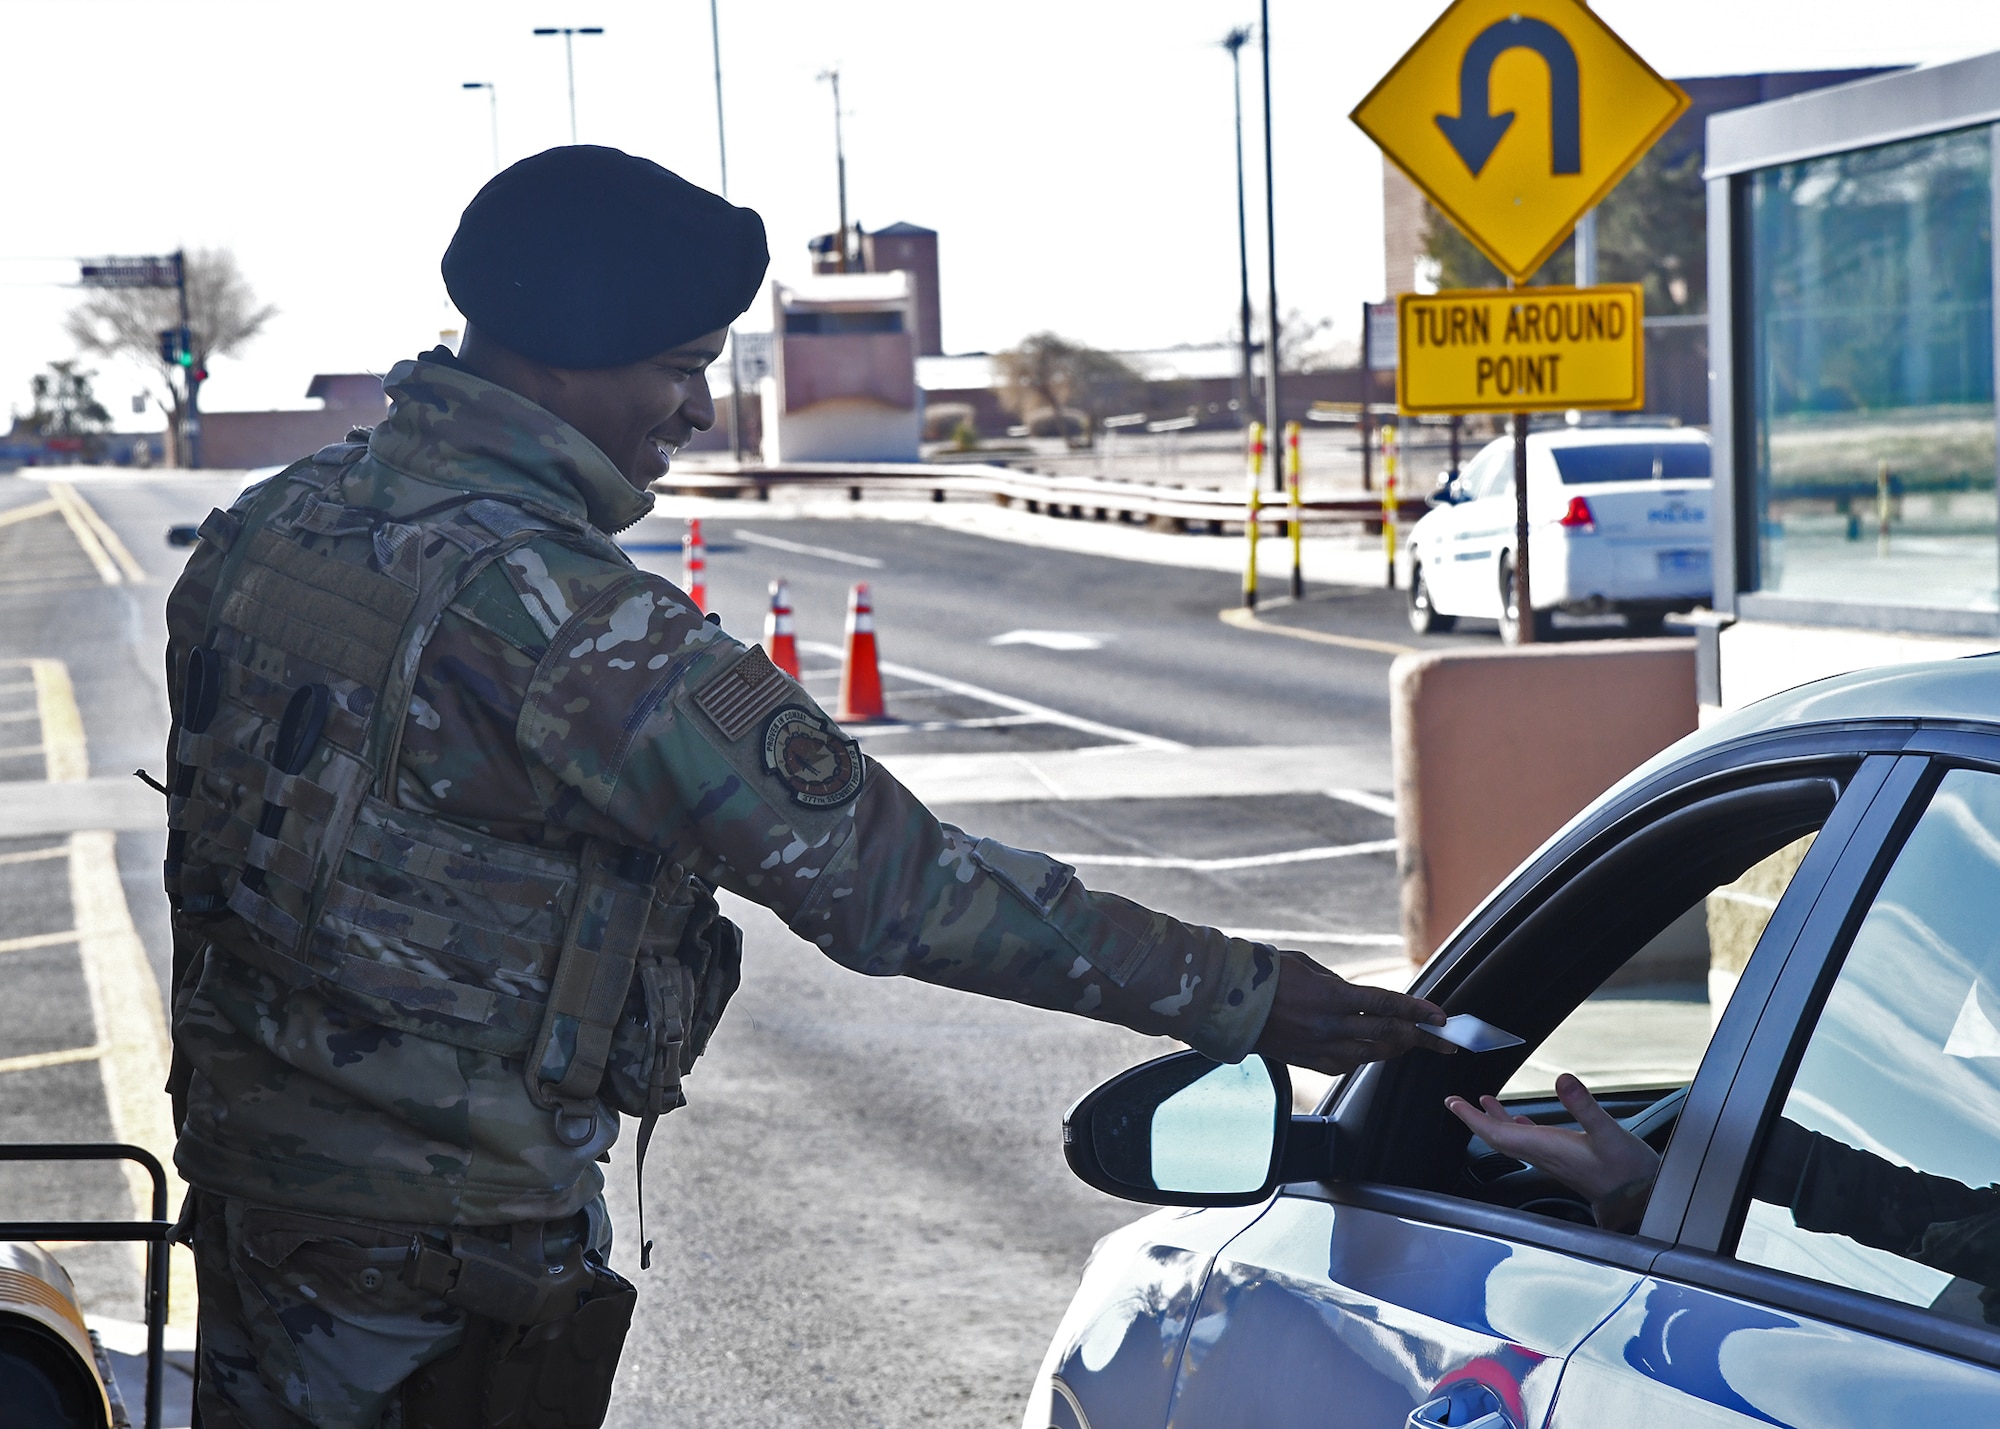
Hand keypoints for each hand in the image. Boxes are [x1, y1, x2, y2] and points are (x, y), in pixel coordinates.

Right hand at [1254, 949, 1446, 1075]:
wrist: (1227, 1002)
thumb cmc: (1264, 976)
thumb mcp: (1308, 966)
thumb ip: (1340, 985)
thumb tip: (1363, 998)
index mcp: (1331, 997)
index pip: (1387, 1006)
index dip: (1418, 1012)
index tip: (1441, 1016)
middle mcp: (1329, 1026)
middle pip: (1388, 1035)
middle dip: (1422, 1037)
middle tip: (1445, 1039)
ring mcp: (1320, 1048)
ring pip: (1373, 1054)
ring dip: (1398, 1047)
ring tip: (1416, 1042)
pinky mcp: (1311, 1063)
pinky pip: (1350, 1064)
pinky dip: (1368, 1056)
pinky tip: (1375, 1048)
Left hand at [1444, 1073, 1660, 1230]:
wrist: (1642, 1200)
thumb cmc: (1629, 1171)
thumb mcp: (1610, 1133)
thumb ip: (1585, 1106)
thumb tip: (1563, 1079)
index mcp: (1547, 1148)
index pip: (1497, 1134)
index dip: (1472, 1118)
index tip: (1453, 1103)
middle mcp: (1544, 1156)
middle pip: (1498, 1138)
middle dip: (1474, 1119)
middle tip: (1455, 1102)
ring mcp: (1553, 1159)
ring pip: (1513, 1141)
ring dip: (1495, 1122)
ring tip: (1483, 1104)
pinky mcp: (1565, 1160)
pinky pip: (1531, 1143)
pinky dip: (1518, 1128)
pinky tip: (1521, 1122)